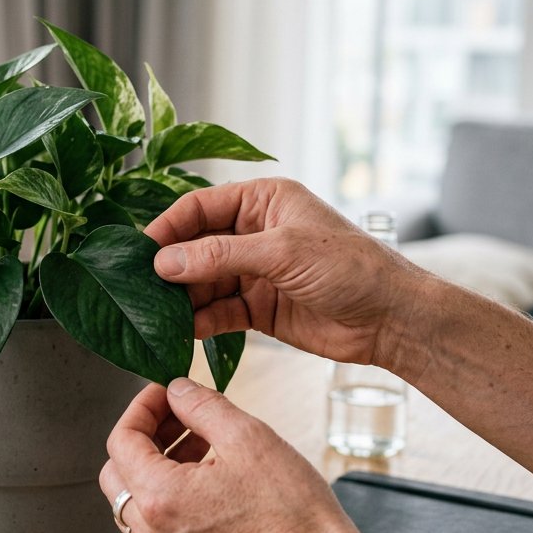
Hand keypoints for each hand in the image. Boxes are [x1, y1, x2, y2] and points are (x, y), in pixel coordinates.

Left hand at [100, 378, 362, 532]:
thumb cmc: (292, 513)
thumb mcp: (247, 437)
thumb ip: (201, 405)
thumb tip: (176, 390)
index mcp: (159, 497)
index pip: (121, 440)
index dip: (141, 408)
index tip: (165, 392)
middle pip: (118, 473)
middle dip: (145, 437)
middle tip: (180, 417)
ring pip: (137, 503)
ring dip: (157, 467)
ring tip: (202, 446)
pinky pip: (159, 528)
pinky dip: (171, 498)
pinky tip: (212, 481)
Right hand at [145, 177, 421, 366]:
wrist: (391, 320)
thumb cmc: (350, 268)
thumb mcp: (282, 252)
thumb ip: (220, 256)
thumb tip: (165, 262)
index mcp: (263, 202)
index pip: (200, 207)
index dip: (168, 227)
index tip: (141, 251)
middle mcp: (254, 233)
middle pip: (197, 246)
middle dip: (171, 266)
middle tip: (141, 287)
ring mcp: (255, 272)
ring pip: (204, 282)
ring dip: (182, 297)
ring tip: (158, 313)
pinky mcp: (258, 308)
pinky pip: (219, 311)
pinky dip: (201, 321)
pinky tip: (184, 331)